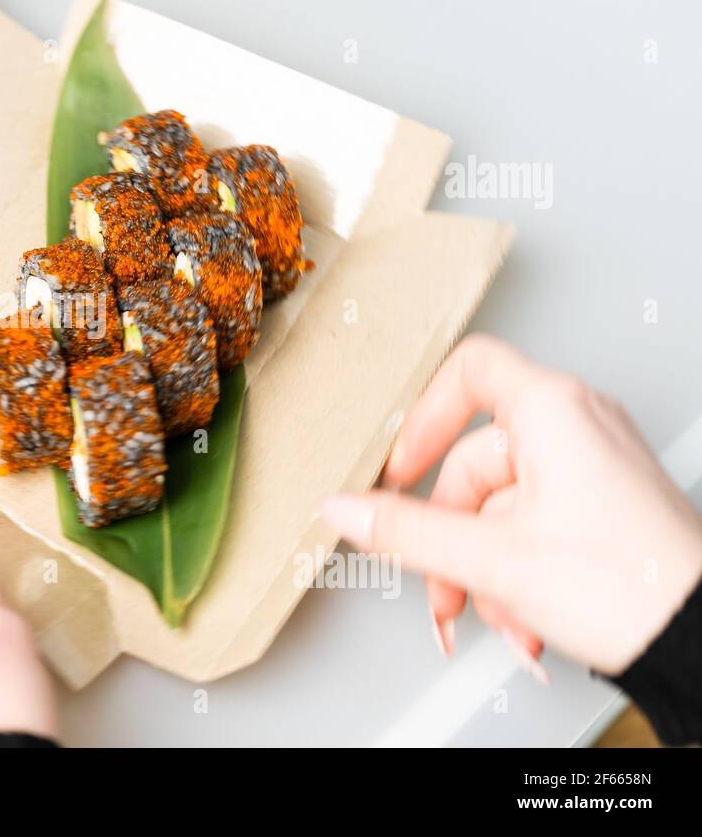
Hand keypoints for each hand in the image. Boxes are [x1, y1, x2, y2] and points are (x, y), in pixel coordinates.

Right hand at [321, 334, 701, 675]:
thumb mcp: (492, 558)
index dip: (422, 418)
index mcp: (553, 410)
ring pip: (500, 505)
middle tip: (445, 585)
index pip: (468, 371)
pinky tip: (523, 614)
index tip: (400, 469)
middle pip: (473, 462)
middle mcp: (577, 425)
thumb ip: (405, 531)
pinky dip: (516, 568)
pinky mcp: (602, 503)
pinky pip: (532, 522)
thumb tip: (345, 510)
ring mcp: (593, 464)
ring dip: (483, 566)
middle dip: (452, 537)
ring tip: (497, 613)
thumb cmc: (630, 585)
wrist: (701, 639)